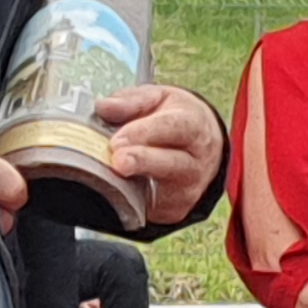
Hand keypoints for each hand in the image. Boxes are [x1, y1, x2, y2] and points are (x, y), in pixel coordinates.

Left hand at [93, 84, 223, 227]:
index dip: (145, 133)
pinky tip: (115, 190)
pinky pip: (152, 209)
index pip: (173, 128)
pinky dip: (131, 201)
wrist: (202, 146)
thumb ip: (132, 101)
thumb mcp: (158, 98)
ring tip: (114, 177)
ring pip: (164, 191)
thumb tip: (104, 107)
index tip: (118, 140)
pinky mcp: (175, 209)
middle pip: (172, 162)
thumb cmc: (174, 118)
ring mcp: (188, 188)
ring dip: (135, 186)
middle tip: (118, 160)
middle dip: (143, 162)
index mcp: (194, 125)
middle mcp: (196, 159)